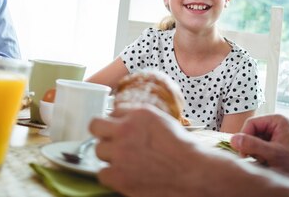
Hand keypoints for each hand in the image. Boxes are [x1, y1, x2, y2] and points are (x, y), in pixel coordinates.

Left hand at [89, 104, 205, 196]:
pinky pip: (101, 173)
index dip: (118, 123)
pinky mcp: (118, 175)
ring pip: (98, 150)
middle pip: (96, 126)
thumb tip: (123, 119)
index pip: (113, 112)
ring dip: (109, 155)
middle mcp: (125, 129)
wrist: (192, 172)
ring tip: (126, 161)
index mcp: (138, 113)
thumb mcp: (161, 120)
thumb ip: (139, 118)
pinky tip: (124, 174)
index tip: (123, 131)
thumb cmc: (181, 148)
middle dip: (104, 134)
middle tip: (114, 143)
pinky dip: (111, 175)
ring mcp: (120, 152)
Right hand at [230, 114, 288, 183]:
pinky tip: (265, 161)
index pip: (251, 123)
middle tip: (256, 158)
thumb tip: (233, 139)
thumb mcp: (273, 154)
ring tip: (263, 160)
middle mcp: (273, 125)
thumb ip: (254, 145)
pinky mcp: (270, 143)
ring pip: (251, 140)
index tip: (244, 153)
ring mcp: (271, 134)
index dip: (244, 137)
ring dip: (253, 152)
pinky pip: (256, 146)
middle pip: (250, 132)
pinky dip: (257, 155)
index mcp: (276, 120)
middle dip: (250, 146)